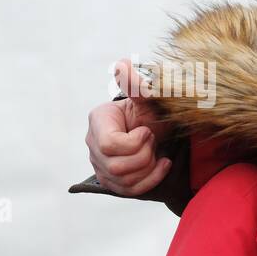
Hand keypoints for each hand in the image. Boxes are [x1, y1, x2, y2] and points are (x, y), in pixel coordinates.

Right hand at [86, 58, 173, 194]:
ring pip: (123, 180)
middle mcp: (93, 143)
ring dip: (149, 168)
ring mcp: (100, 164)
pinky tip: (162, 165)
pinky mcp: (112, 180)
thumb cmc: (154, 113)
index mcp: (99, 121)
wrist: (161, 129)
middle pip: (117, 166)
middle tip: (154, 142)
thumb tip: (123, 64)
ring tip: (157, 152)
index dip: (134, 143)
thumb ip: (136, 86)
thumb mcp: (149, 100)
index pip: (110, 145)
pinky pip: (129, 191)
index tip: (147, 132)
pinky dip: (151, 180)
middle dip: (144, 156)